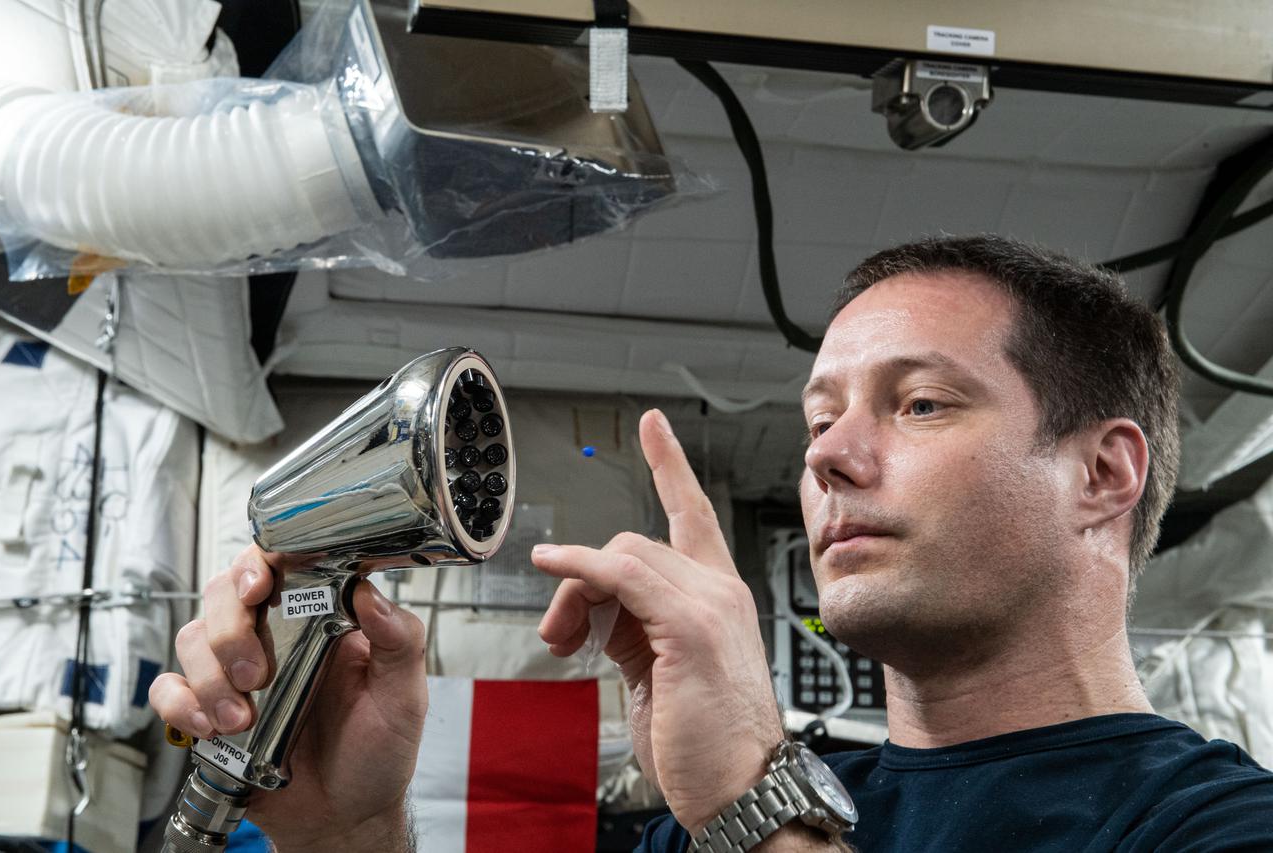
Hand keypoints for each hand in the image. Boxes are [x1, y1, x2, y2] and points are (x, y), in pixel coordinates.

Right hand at [149, 546, 426, 850]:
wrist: (345, 816)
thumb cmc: (377, 751)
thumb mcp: (404, 695)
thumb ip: (399, 641)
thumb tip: (370, 594)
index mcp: (321, 617)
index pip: (280, 564)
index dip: (259, 564)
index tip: (260, 586)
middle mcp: (274, 635)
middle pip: (224, 594)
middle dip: (231, 630)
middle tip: (258, 674)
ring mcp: (236, 671)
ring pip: (193, 638)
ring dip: (210, 677)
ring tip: (243, 719)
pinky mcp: (208, 711)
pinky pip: (170, 689)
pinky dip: (180, 704)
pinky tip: (210, 728)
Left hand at [532, 409, 784, 832]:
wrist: (743, 791)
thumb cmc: (704, 742)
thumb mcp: (661, 670)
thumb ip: (634, 624)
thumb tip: (592, 606)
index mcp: (719, 595)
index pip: (692, 514)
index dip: (670, 466)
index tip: (654, 426)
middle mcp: (720, 589)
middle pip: (633, 542)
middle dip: (583, 579)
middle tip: (563, 636)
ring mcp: (710, 603)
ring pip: (623, 555)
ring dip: (576, 590)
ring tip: (565, 642)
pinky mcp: (690, 627)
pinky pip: (622, 574)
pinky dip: (580, 567)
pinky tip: (553, 567)